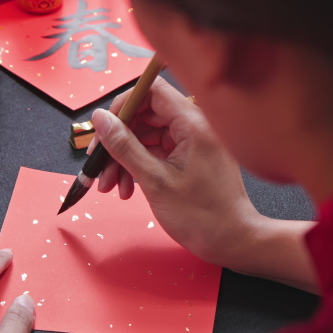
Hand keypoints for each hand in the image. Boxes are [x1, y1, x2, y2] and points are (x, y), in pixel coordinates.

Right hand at [91, 79, 317, 291]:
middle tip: (99, 166)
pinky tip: (126, 189)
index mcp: (193, 122)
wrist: (232, 241)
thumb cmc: (202, 215)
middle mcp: (195, 125)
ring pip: (147, 136)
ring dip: (124, 159)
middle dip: (118, 140)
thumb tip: (101, 119)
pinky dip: (139, 167)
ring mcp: (193, 142)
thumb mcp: (154, 180)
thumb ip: (124, 146)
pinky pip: (157, 152)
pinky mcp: (190, 157)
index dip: (124, 105)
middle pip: (145, 115)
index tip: (104, 128)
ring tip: (110, 187)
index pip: (151, 91)